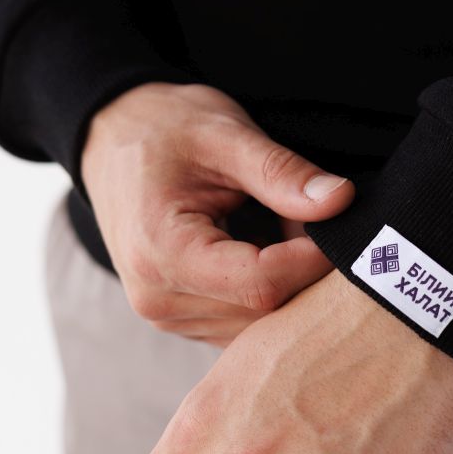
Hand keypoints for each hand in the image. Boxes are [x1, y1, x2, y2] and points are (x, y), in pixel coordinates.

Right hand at [80, 81, 354, 346]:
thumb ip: (281, 173)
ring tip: (284, 225)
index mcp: (162, 253)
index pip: (262, 284)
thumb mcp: (225, 135)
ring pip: (258, 324)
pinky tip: (266, 246)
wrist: (111, 137)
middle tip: (316, 219)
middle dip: (304, 271)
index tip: (339, 224)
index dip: (312, 259)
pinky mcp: (180, 316)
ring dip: (288, 282)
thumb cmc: (164, 129)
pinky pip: (241, 321)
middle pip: (263, 312)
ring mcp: (166, 314)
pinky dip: (268, 291)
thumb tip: (341, 200)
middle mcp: (158, 299)